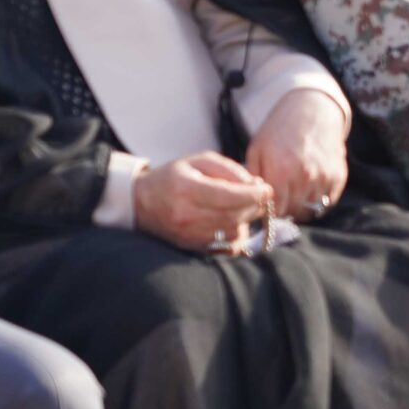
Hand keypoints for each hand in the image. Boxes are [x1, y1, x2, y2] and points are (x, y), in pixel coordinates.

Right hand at [133, 152, 275, 253]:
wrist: (140, 202)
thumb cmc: (174, 177)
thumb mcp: (199, 161)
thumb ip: (229, 170)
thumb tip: (254, 184)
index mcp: (186, 188)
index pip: (229, 196)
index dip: (254, 194)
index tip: (267, 189)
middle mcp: (185, 214)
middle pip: (234, 215)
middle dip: (255, 206)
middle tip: (261, 197)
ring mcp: (186, 234)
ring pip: (232, 232)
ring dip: (247, 220)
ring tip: (246, 207)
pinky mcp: (190, 246)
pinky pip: (224, 246)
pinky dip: (238, 235)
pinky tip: (237, 222)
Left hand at [244, 89, 348, 219]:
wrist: (311, 110)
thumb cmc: (279, 130)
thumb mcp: (257, 150)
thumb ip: (253, 178)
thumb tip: (253, 203)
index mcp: (280, 171)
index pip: (275, 210)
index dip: (270, 210)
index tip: (268, 205)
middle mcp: (304, 176)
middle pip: (294, 212)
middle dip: (286, 209)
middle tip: (281, 199)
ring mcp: (323, 176)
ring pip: (312, 208)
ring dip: (303, 204)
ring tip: (296, 192)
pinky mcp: (338, 174)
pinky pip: (328, 200)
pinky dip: (319, 198)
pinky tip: (310, 186)